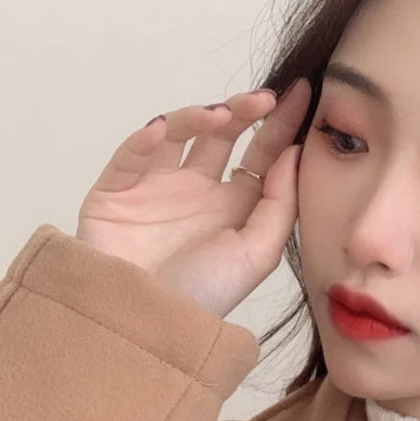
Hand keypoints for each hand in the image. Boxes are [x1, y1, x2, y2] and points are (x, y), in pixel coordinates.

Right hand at [75, 79, 310, 318]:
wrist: (146, 327)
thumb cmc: (205, 297)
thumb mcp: (257, 253)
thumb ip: (279, 204)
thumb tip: (296, 152)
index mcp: (234, 205)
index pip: (262, 153)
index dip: (281, 123)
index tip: (302, 93)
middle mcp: (197, 190)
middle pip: (221, 135)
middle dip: (242, 111)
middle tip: (262, 99)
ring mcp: (156, 187)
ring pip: (176, 133)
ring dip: (197, 117)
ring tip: (219, 117)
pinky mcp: (117, 191)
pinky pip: (130, 155)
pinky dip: (145, 138)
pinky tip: (162, 130)